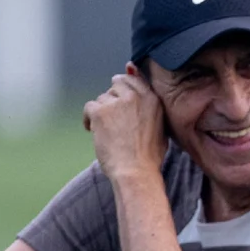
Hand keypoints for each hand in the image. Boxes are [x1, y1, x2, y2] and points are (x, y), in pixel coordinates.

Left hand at [83, 63, 166, 180]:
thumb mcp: (160, 127)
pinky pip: (89, 107)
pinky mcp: (100, 111)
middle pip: (117, 84)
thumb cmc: (149, 156)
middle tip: (113, 117)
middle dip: (113, 98)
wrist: (136, 171)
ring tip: (107, 131)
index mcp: (152, 99)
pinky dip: (89, 119)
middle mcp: (135, 96)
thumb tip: (135, 78)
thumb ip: (150, 105)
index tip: (120, 97)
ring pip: (102, 98)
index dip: (125, 86)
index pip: (134, 79)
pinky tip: (94, 131)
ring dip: (102, 112)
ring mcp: (117, 103)